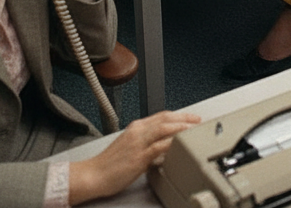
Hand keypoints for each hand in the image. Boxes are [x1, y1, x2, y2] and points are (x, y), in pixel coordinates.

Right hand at [69, 111, 202, 203]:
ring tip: (194, 129)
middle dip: (184, 118)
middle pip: (166, 118)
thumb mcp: (129, 147)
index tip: (190, 117)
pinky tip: (180, 144)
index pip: (162, 116)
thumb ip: (145, 143)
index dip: (178, 115)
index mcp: (136, 128)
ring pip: (164, 128)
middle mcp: (138, 132)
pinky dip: (171, 143)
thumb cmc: (108, 165)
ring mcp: (138, 144)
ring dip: (181, 127)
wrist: (92, 175)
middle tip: (198, 121)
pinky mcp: (138, 157)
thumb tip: (162, 146)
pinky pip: (159, 146)